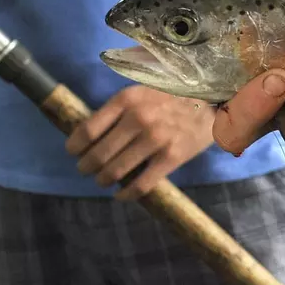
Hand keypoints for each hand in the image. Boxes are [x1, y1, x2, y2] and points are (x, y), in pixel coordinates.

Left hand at [66, 85, 218, 200]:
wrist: (211, 99)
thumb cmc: (172, 95)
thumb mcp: (142, 89)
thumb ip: (118, 107)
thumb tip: (88, 129)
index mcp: (127, 100)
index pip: (88, 129)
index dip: (74, 146)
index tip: (72, 151)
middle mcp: (138, 119)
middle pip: (98, 154)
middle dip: (86, 166)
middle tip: (85, 169)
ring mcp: (155, 139)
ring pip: (116, 171)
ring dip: (103, 180)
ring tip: (102, 180)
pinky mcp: (171, 157)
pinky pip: (141, 185)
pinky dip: (126, 195)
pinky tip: (120, 195)